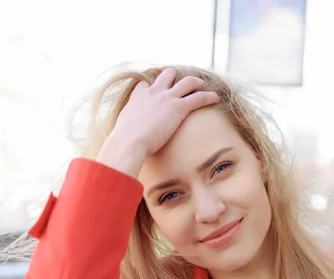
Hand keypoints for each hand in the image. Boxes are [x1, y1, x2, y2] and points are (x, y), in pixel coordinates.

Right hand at [96, 68, 219, 176]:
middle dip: (176, 77)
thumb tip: (118, 148)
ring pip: (187, 81)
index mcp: (138, 97)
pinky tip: (215, 98)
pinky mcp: (178, 107)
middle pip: (168, 75)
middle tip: (184, 84)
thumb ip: (124, 133)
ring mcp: (166, 98)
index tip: (158, 89)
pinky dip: (208, 96)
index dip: (153, 86)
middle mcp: (153, 93)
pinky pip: (198, 97)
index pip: (145, 84)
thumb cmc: (123, 143)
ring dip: (196, 83)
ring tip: (203, 86)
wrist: (129, 143)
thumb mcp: (121, 132)